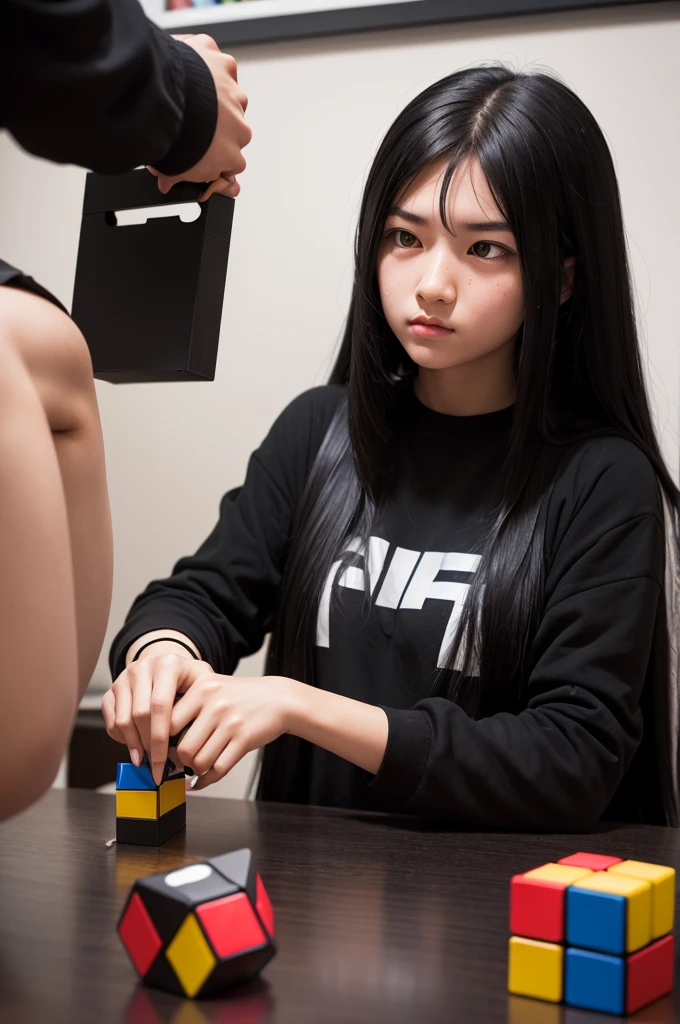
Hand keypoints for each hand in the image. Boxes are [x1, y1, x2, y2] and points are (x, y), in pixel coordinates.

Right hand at [102, 653, 213, 784]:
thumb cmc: (187, 679)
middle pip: (140, 715)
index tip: (164, 763)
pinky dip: (121, 738)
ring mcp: (124, 678)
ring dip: (133, 745)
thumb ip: (202, 705)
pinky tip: (135, 746)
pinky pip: (111, 720)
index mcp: (167, 665)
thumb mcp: (204, 682)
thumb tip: (193, 741)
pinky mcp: (111, 690)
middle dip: (148, 745)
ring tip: (145, 760)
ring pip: (123, 719)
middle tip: (156, 766)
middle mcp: (142, 668)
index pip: (160, 706)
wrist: (168, 666)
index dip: (160, 739)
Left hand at [148, 34, 251, 201]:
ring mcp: (234, 93)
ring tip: (184, 96)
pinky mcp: (222, 63)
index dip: (214, 157)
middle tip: (187, 124)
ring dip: (210, 95)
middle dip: (213, 126)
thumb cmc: (172, 137)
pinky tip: (185, 70)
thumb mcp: (174, 171)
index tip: (198, 153)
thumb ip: (179, 178)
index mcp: (233, 155)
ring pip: (226, 94)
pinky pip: (215, 63)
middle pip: (231, 128)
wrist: (161, 100)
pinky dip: (202, 64)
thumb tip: (168, 185)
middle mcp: (240, 125)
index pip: (231, 162)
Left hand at [170, 674, 300, 789]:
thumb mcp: (213, 688)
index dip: (162, 741)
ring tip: (199, 766)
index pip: (168, 722)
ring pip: (200, 762)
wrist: (279, 698)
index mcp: (201, 688)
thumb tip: (159, 736)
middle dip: (181, 762)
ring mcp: (230, 722)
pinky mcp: (244, 739)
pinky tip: (206, 776)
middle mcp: (215, 704)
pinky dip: (209, 778)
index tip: (163, 750)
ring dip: (197, 770)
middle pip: (183, 749)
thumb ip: (188, 706)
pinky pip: (219, 768)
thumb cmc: (241, 696)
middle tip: (182, 763)